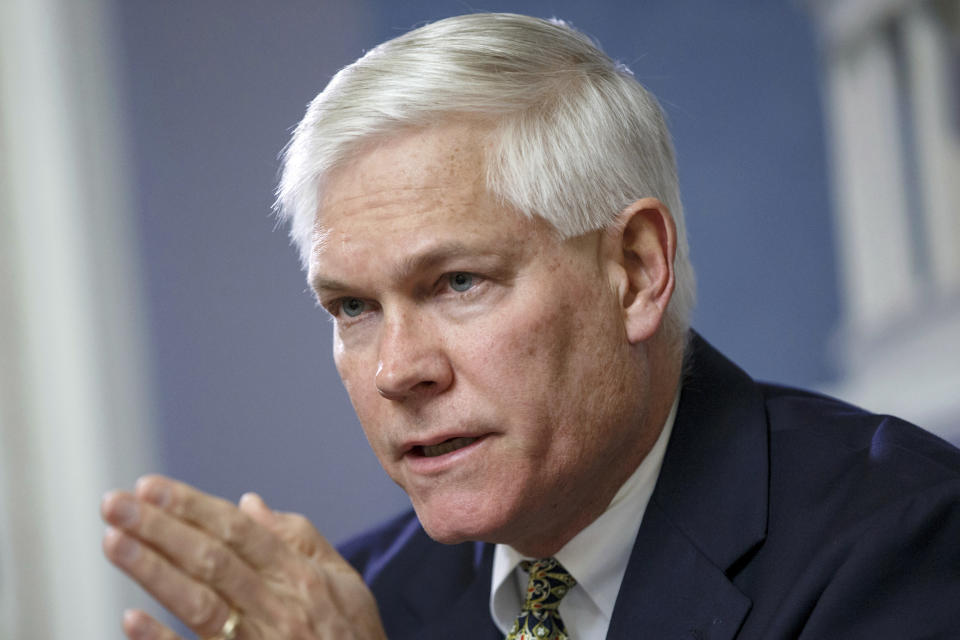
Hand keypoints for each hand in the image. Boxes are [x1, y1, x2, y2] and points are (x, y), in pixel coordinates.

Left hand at [101, 475, 385, 639]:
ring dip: (153, 570)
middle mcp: (280, 607)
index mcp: (302, 576)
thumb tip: (248, 503)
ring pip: (200, 604)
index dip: (192, 507)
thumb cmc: (353, 636)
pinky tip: (130, 618)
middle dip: (159, 528)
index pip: (237, 532)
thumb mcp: (344, 581)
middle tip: (114, 503)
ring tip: (113, 540)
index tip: (148, 486)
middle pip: (212, 560)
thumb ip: (298, 539)